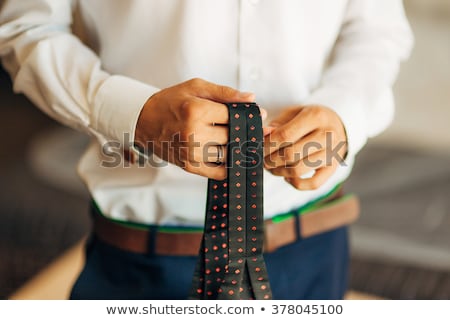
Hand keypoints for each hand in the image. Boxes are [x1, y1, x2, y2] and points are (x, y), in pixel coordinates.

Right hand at [135, 78, 256, 179]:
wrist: (144, 121)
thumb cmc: (171, 102)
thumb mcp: (196, 88)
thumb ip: (225, 93)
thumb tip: (251, 99)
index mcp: (196, 111)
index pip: (234, 117)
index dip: (247, 116)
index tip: (254, 116)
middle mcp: (193, 134)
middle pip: (233, 137)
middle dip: (241, 132)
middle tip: (246, 128)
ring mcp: (191, 153)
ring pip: (228, 155)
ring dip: (235, 149)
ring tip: (234, 139)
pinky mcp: (189, 166)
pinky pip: (219, 172)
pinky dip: (227, 165)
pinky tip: (227, 155)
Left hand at [264, 105, 346, 189]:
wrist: (336, 125)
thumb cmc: (308, 119)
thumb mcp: (293, 113)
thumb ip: (277, 124)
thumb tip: (263, 133)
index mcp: (316, 116)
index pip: (284, 135)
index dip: (267, 145)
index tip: (257, 148)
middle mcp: (328, 135)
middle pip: (290, 154)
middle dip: (270, 160)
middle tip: (262, 160)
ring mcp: (332, 153)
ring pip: (298, 170)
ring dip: (279, 172)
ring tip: (272, 167)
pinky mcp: (333, 169)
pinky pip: (313, 184)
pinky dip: (296, 183)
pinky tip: (288, 177)